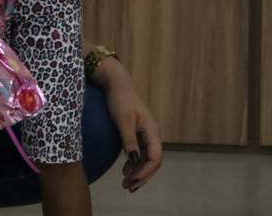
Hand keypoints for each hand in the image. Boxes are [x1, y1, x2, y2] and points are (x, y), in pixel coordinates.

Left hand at [97, 58, 163, 192]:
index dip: (145, 172)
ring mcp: (147, 133)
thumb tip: (134, 161)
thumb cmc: (119, 99)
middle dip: (142, 176)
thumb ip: (129, 140)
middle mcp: (153, 133)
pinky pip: (141, 152)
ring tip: (126, 183)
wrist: (116, 83)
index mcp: (152, 130)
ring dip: (138, 172)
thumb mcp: (122, 120)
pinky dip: (135, 164)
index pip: (155, 157)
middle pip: (153, 161)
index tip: (132, 180)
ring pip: (147, 158)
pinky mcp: (139, 132)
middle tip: (128, 188)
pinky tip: (126, 170)